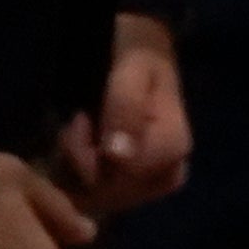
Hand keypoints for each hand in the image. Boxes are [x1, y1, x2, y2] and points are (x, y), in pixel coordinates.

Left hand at [45, 10, 192, 215]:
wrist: (141, 50)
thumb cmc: (137, 55)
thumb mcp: (132, 69)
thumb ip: (126, 107)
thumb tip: (119, 156)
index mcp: (174, 146)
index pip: (121, 177)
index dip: (89, 155)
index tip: (78, 120)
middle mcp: (168, 173)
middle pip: (110, 192)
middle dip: (81, 160)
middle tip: (74, 121)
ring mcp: (151, 184)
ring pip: (100, 197)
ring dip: (76, 166)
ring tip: (78, 128)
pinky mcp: (135, 187)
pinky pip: (97, 196)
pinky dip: (79, 175)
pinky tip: (79, 145)